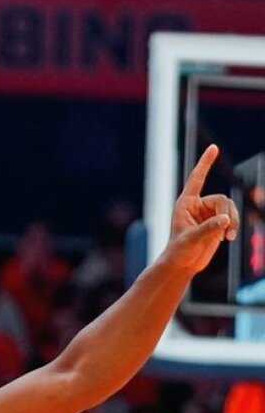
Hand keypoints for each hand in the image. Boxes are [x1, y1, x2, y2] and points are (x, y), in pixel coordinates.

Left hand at [164, 145, 238, 274]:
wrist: (182, 264)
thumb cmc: (179, 251)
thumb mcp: (191, 239)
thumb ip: (209, 228)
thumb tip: (227, 219)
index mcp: (186, 203)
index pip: (197, 179)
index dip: (205, 163)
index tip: (213, 147)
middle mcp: (198, 206)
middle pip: (221, 200)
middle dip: (226, 214)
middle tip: (225, 231)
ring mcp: (208, 214)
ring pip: (229, 208)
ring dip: (232, 222)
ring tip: (227, 237)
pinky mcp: (216, 223)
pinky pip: (232, 218)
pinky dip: (233, 227)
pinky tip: (226, 239)